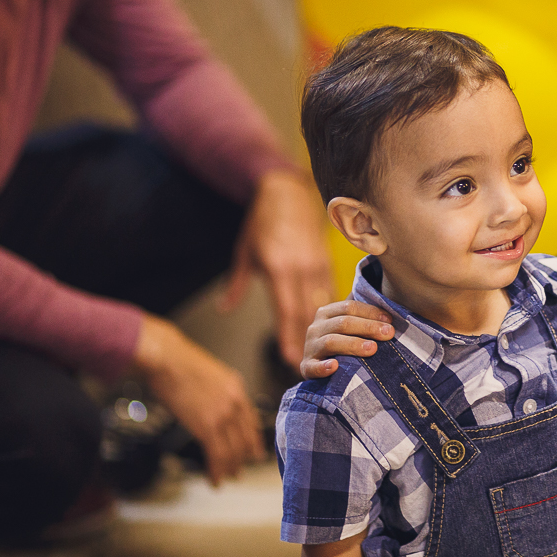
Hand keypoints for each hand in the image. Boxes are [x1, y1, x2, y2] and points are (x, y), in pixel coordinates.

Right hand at [133, 314, 263, 484]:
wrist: (167, 360)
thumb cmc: (180, 363)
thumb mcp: (210, 374)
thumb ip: (218, 392)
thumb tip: (213, 407)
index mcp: (237, 388)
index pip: (251, 420)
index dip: (253, 439)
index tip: (255, 452)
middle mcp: (235, 403)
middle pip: (244, 438)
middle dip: (243, 458)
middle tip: (240, 471)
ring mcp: (223, 415)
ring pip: (232, 450)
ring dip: (229, 468)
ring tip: (227, 478)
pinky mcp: (206, 426)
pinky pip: (216, 454)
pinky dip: (216, 470)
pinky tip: (214, 480)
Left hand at [221, 169, 335, 366]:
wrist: (288, 191)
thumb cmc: (263, 220)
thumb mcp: (244, 251)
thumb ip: (237, 284)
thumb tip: (224, 309)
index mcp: (278, 267)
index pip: (285, 310)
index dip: (289, 336)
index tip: (290, 359)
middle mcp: (301, 268)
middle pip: (306, 313)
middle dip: (306, 341)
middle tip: (307, 365)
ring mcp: (318, 263)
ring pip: (323, 303)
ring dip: (322, 329)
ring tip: (322, 352)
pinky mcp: (328, 259)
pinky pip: (330, 290)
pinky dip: (330, 310)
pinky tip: (332, 326)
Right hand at [302, 300, 392, 379]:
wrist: (317, 368)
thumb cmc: (342, 343)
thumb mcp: (348, 327)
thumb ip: (363, 317)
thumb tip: (393, 313)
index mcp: (327, 313)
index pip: (349, 307)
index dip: (371, 312)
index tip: (390, 320)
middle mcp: (315, 328)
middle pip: (343, 323)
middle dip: (368, 327)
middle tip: (388, 334)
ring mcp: (310, 347)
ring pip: (331, 342)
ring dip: (353, 344)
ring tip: (372, 349)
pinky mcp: (306, 367)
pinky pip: (313, 367)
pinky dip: (323, 367)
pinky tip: (335, 366)